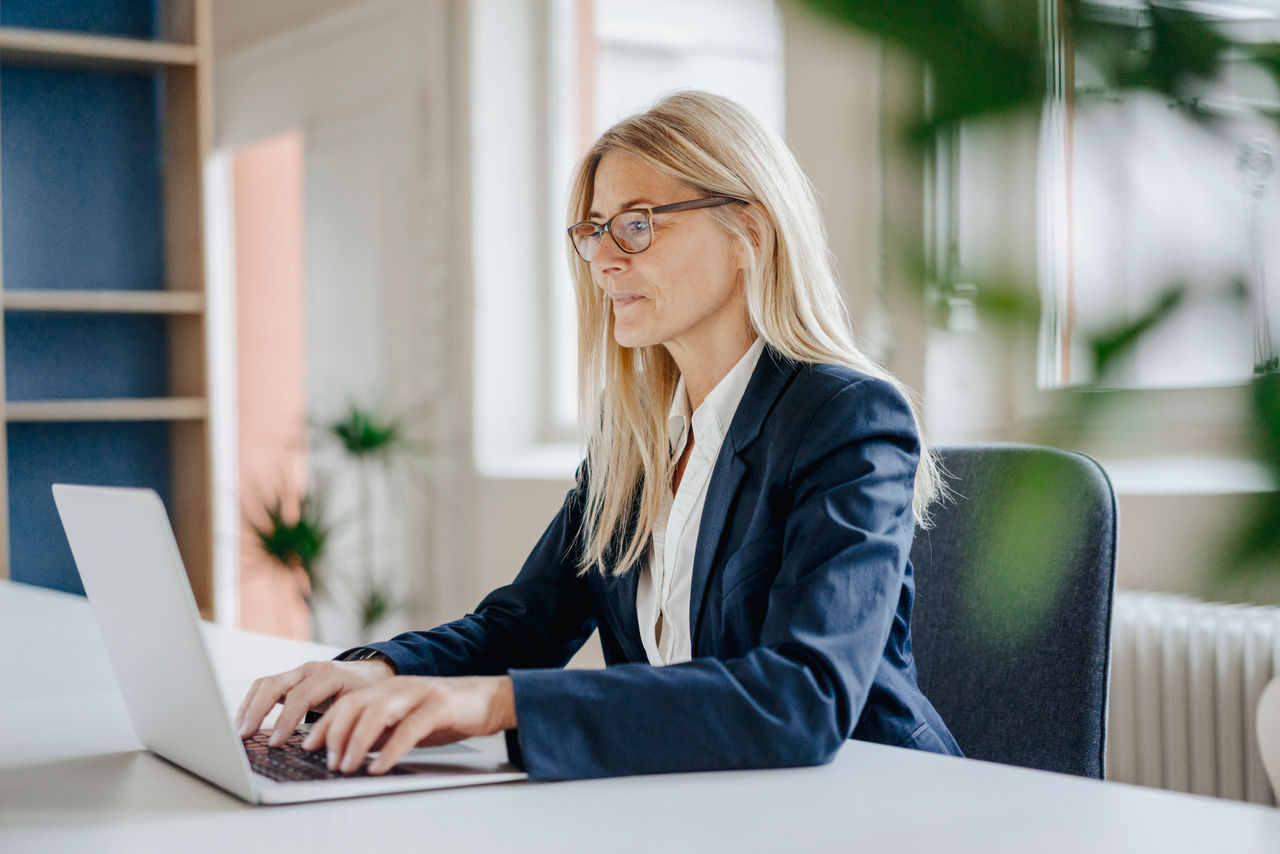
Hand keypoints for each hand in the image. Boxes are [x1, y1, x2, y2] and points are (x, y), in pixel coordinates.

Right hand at [235, 659, 394, 744]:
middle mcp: (309, 669)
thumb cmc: (367, 692)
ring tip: (240, 731)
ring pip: (265, 684)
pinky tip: (245, 722)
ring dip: (249, 707)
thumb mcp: (361, 706)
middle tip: (246, 735)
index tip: (274, 743)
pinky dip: (252, 703)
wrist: (371, 673)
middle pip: (273, 685)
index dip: (284, 720)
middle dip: (256, 710)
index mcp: (328, 675)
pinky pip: (265, 687)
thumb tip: (325, 751)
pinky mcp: (290, 679)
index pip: (299, 696)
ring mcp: (297, 672)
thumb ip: (342, 723)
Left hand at [302, 675, 516, 774]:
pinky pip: (410, 728)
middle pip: (355, 705)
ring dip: (357, 741)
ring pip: (377, 712)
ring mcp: (419, 693)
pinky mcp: (440, 705)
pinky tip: (379, 766)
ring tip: (347, 766)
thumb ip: (381, 730)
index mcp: (388, 688)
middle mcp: (399, 686)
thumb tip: (350, 750)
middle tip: (328, 761)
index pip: (346, 703)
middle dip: (335, 734)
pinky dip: (391, 749)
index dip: (325, 724)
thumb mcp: (407, 721)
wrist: (492, 699)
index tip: (308, 747)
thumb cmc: (449, 713)